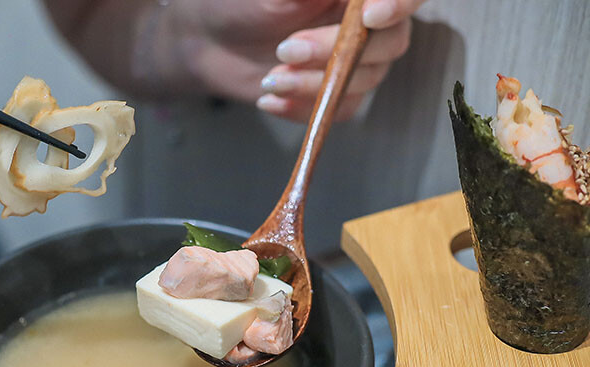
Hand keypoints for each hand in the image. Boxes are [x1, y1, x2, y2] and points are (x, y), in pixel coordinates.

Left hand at [256, 0, 425, 120]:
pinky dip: (305, 110)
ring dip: (315, 84)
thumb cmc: (240, 3)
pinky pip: (340, 109)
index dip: (397, 4)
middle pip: (389, 42)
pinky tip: (271, 100)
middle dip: (337, 52)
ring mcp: (356, 59)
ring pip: (365, 80)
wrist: (214, 40)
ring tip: (271, 78)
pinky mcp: (338, 91)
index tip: (371, 16)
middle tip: (287, 50)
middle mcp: (366, 21)